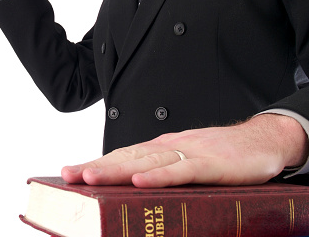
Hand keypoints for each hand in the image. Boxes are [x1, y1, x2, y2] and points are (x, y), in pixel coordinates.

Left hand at [61, 114, 308, 187]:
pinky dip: (158, 177)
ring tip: (90, 178)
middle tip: (68, 176)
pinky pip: (180, 171)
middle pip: (125, 157)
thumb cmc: (220, 153)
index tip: (70, 172)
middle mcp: (168, 146)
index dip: (95, 163)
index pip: (121, 156)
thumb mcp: (186, 161)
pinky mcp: (209, 163)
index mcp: (160, 147)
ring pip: (145, 162)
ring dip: (116, 170)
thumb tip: (136, 189)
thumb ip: (163, 171)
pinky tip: (139, 182)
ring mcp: (187, 153)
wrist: (260, 139)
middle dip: (95, 167)